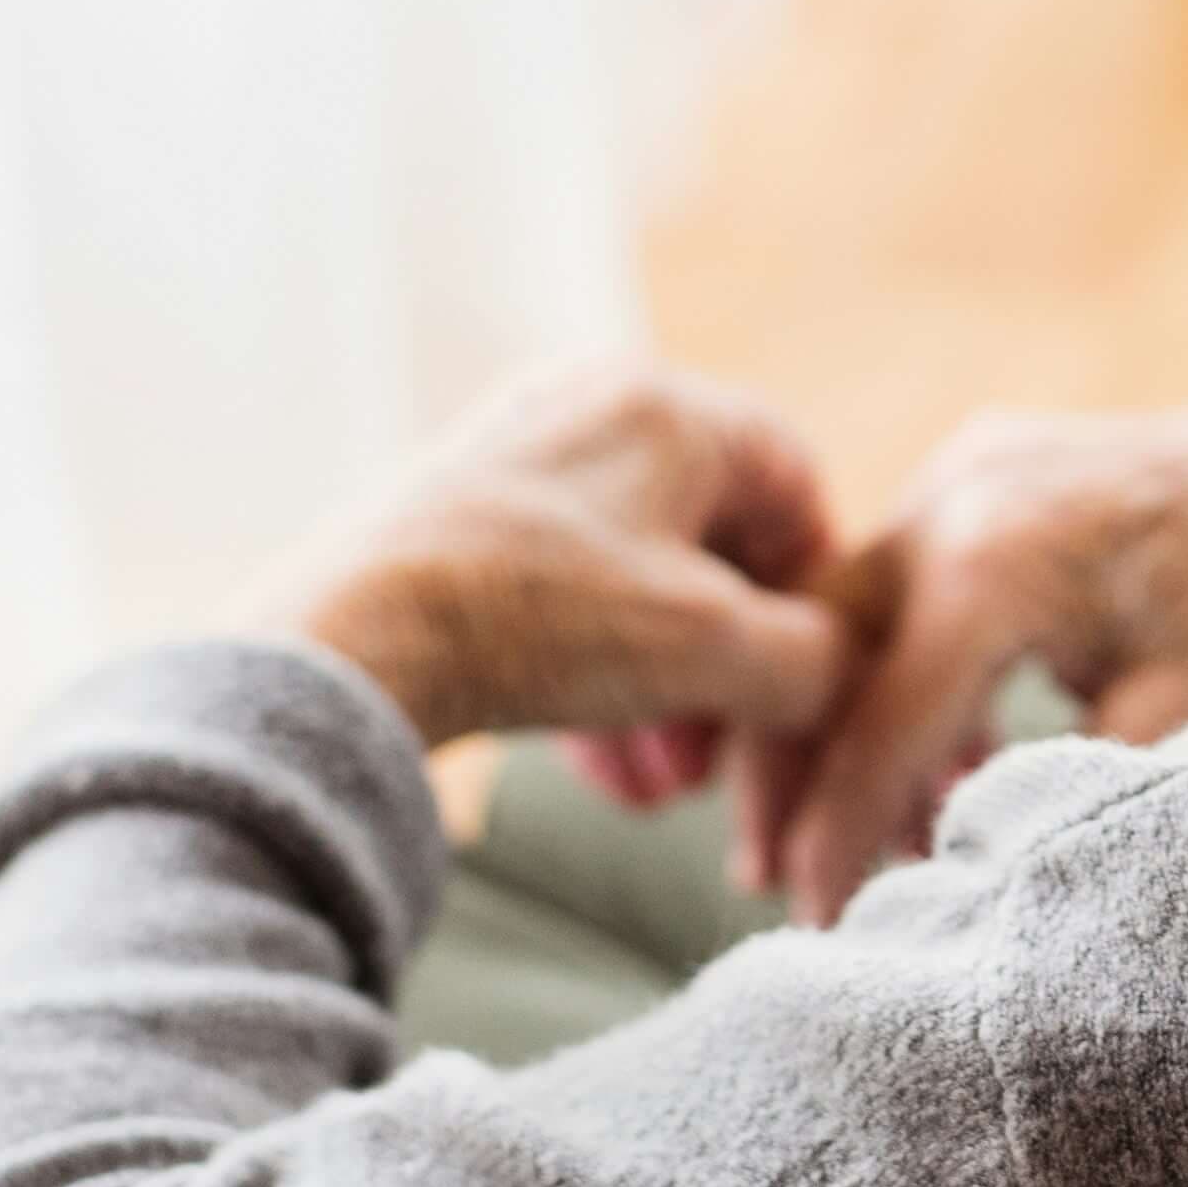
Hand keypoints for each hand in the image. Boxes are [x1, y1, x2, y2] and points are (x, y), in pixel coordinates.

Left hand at [259, 357, 853, 759]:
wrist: (344, 645)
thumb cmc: (539, 625)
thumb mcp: (716, 651)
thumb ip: (816, 659)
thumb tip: (843, 670)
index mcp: (667, 401)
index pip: (795, 482)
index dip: (816, 593)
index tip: (808, 679)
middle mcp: (589, 404)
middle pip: (707, 542)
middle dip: (726, 665)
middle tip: (722, 757)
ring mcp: (511, 456)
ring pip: (630, 579)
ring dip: (660, 687)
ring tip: (655, 784)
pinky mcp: (449, 516)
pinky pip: (558, 591)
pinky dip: (591, 670)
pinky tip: (591, 766)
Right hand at [741, 330, 1187, 922]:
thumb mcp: (1185, 710)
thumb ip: (1067, 786)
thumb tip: (975, 877)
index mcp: (996, 558)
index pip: (873, 718)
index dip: (840, 831)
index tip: (826, 921)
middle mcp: (959, 494)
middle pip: (815, 649)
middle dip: (786, 772)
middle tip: (773, 885)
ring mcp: (967, 470)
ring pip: (845, 613)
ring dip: (837, 724)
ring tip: (852, 846)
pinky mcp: (987, 474)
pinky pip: (901, 582)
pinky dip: (897, 673)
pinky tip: (939, 772)